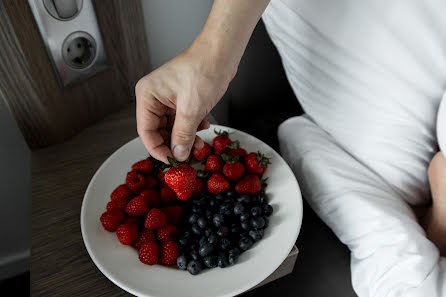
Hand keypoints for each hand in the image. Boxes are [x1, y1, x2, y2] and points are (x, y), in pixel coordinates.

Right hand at [135, 46, 232, 161]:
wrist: (222, 54)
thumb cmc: (204, 70)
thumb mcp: (192, 109)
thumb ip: (183, 135)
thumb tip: (179, 154)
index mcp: (147, 95)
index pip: (146, 131)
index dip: (158, 150)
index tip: (172, 162)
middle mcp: (153, 97)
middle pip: (158, 131)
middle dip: (174, 144)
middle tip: (187, 156)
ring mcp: (167, 98)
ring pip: (171, 128)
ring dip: (185, 138)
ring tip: (199, 144)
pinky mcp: (180, 99)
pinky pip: (181, 120)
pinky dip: (191, 128)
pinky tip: (203, 127)